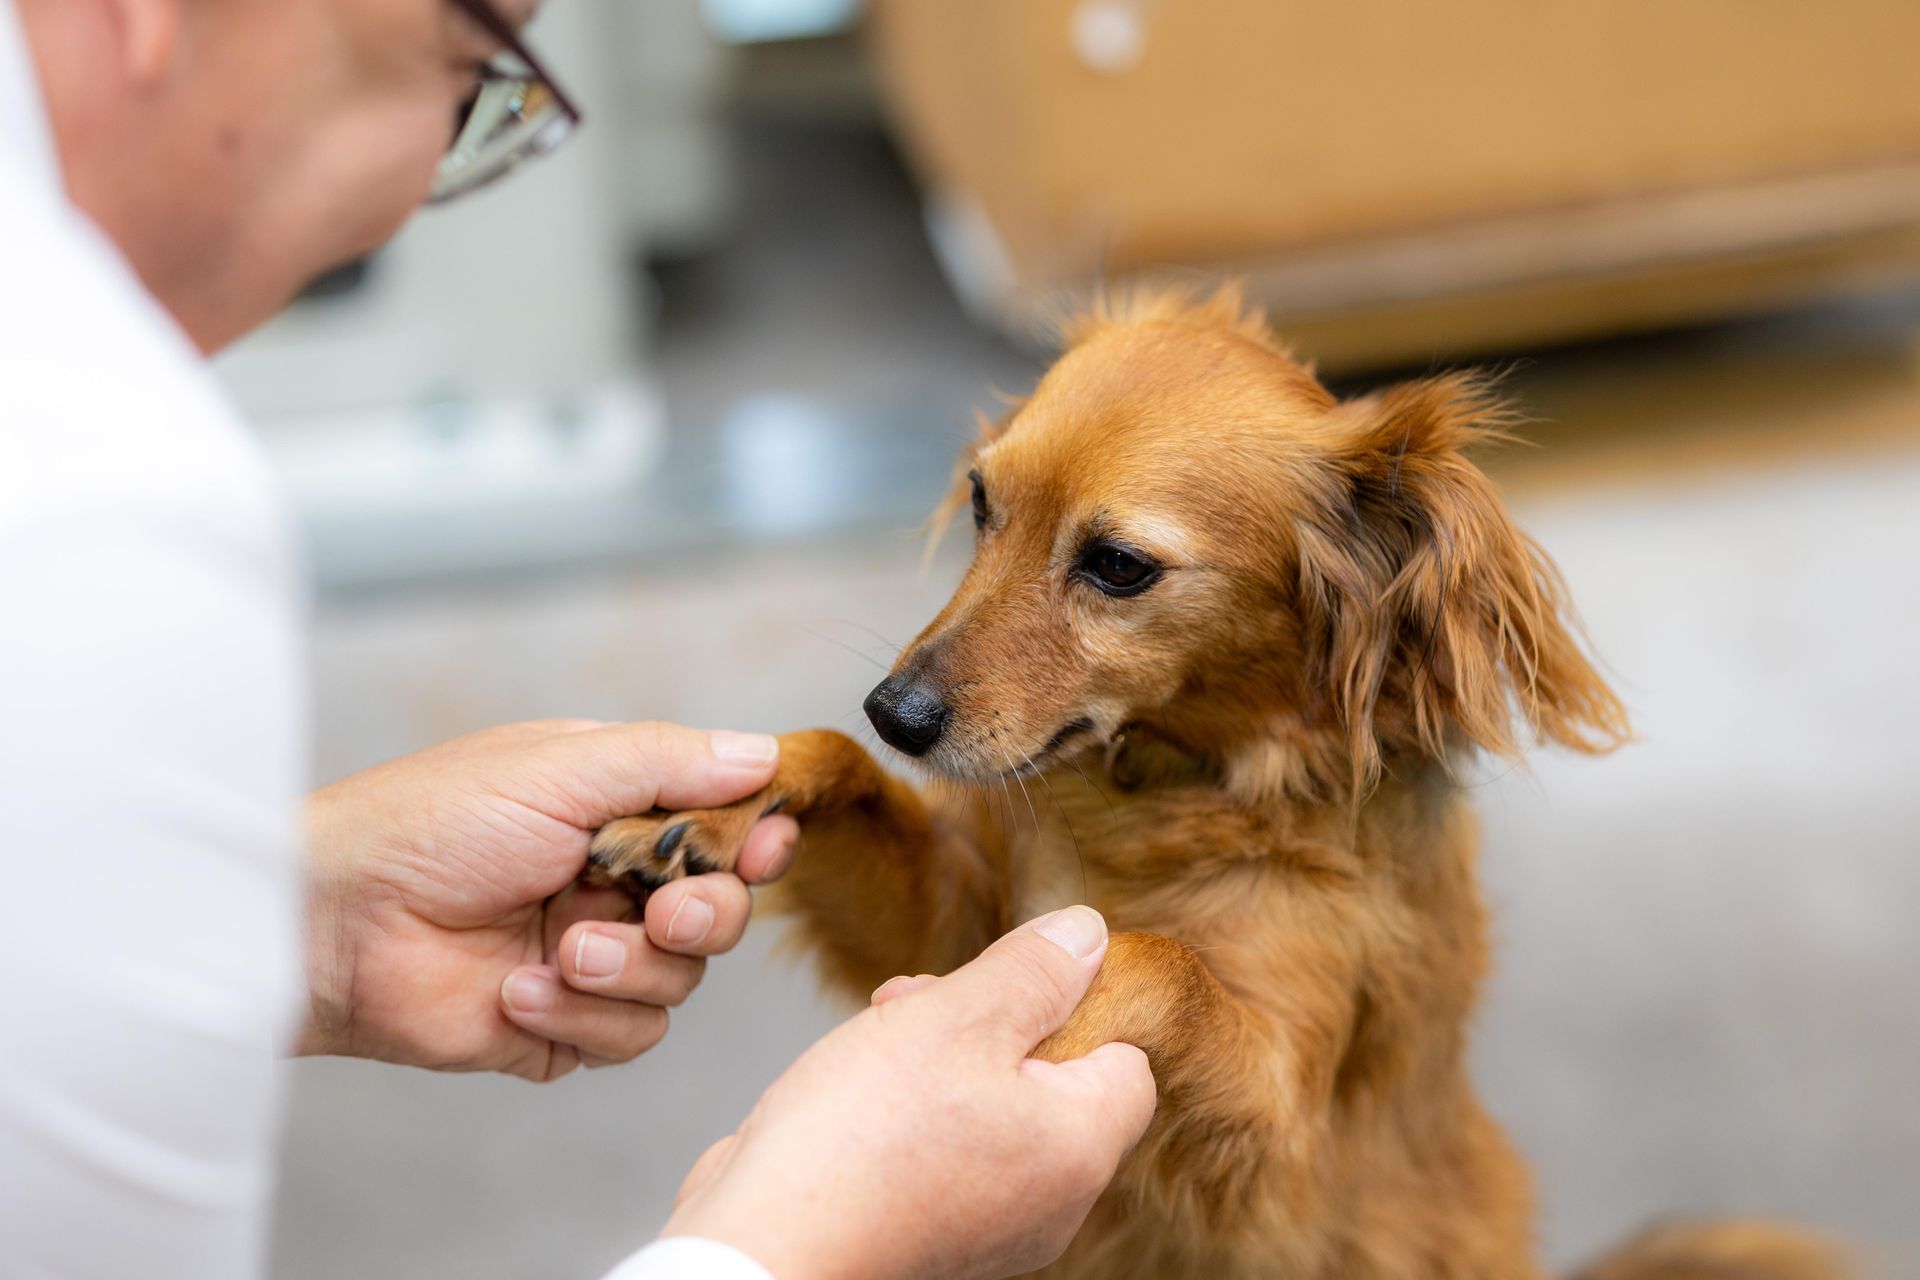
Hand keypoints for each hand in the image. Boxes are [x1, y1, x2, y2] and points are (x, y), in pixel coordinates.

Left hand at [300, 719, 798, 1080]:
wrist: (336, 924)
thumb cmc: (429, 824)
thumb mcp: (558, 767)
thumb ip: (668, 763)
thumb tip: (764, 755)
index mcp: (614, 809)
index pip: (721, 824)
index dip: (754, 838)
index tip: (763, 846)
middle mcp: (611, 882)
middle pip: (723, 908)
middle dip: (707, 913)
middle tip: (665, 911)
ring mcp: (591, 957)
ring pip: (683, 979)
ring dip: (627, 968)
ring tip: (559, 952)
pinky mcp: (564, 1025)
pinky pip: (631, 1035)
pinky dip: (583, 1014)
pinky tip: (516, 990)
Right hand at [663, 907, 1157, 1279]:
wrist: (764, 1245)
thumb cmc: (861, 1139)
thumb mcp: (956, 1019)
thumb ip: (1032, 972)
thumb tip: (1089, 935)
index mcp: (1079, 1148)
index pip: (1127, 1061)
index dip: (1076, 1005)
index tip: (1011, 978)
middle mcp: (1050, 1200)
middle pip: (1053, 1079)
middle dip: (990, 1020)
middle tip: (924, 1001)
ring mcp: (991, 1223)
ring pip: (992, 1106)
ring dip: (941, 1054)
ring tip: (880, 1031)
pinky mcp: (931, 1229)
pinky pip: (947, 1147)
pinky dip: (912, 1109)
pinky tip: (857, 1085)